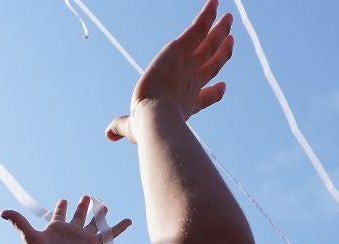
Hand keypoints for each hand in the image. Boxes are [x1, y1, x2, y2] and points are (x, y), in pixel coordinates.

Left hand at [2, 197, 130, 243]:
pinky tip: (128, 221)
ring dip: (99, 214)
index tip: (63, 200)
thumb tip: (1, 212)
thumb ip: (18, 222)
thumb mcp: (28, 236)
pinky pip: (109, 233)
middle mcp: (70, 232)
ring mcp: (82, 238)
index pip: (59, 215)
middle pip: (78, 216)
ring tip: (104, 204)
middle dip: (82, 207)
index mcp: (56, 229)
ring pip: (94, 223)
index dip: (61, 207)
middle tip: (86, 197)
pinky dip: (119, 228)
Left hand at [106, 0, 233, 142]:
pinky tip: (213, 1)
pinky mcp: (182, 48)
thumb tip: (108, 135)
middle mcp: (192, 82)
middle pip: (212, 63)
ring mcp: (190, 64)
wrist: (156, 117)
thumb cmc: (145, 127)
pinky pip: (198, 27)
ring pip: (210, 44)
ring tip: (228, 19)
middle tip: (230, 39)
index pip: (204, 96)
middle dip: (221, 51)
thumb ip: (121, 126)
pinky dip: (206, 15)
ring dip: (219, 30)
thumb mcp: (131, 126)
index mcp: (186, 104)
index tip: (222, 86)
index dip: (214, 92)